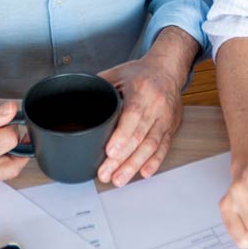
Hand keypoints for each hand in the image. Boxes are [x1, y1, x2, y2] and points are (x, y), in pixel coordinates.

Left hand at [96, 51, 186, 186]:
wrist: (167, 70)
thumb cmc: (140, 73)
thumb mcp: (117, 73)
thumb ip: (99, 88)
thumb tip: (76, 102)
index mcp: (141, 90)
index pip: (133, 115)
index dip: (122, 136)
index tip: (109, 152)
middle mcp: (156, 105)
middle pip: (140, 136)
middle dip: (123, 159)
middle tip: (106, 174)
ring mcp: (166, 118)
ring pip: (152, 146)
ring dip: (135, 165)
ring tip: (119, 179)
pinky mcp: (171, 127)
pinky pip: (164, 147)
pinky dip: (154, 162)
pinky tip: (143, 172)